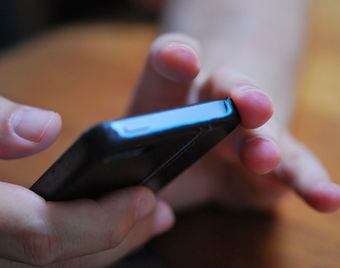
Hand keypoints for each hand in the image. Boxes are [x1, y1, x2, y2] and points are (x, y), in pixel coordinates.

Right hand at [0, 97, 173, 266]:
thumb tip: (46, 128)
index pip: (42, 236)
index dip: (99, 223)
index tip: (143, 197)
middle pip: (61, 259)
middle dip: (118, 236)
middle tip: (160, 210)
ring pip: (59, 265)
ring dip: (107, 243)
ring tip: (148, 217)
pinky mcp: (6, 248)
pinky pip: (49, 258)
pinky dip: (84, 244)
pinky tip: (111, 223)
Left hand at [129, 33, 339, 212]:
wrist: (207, 152)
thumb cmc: (168, 151)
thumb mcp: (144, 158)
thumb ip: (140, 178)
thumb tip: (149, 203)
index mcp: (174, 95)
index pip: (168, 66)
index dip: (175, 58)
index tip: (183, 60)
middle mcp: (217, 104)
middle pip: (228, 89)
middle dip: (241, 98)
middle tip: (250, 108)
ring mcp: (251, 131)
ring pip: (265, 127)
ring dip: (267, 139)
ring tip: (267, 156)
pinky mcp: (278, 163)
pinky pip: (297, 169)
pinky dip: (311, 183)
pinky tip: (328, 198)